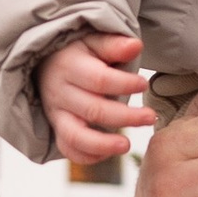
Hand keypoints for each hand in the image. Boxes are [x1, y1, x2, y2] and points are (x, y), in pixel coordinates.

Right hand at [39, 31, 157, 163]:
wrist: (46, 64)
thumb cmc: (79, 51)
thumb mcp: (93, 41)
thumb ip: (113, 45)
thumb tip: (135, 46)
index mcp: (69, 66)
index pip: (98, 79)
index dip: (124, 84)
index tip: (144, 84)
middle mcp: (59, 92)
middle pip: (92, 110)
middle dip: (125, 117)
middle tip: (150, 117)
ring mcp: (56, 114)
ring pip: (75, 136)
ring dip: (103, 144)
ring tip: (127, 146)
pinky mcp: (58, 130)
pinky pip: (69, 150)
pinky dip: (89, 156)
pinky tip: (111, 152)